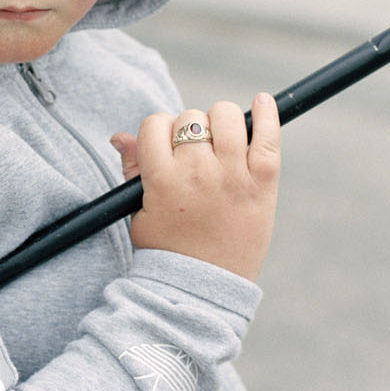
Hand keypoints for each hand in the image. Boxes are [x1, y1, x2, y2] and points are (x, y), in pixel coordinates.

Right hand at [110, 94, 281, 282]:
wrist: (205, 289)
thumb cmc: (169, 250)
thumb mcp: (140, 211)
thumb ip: (133, 169)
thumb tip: (120, 136)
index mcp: (162, 179)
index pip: (155, 124)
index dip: (160, 132)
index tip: (167, 148)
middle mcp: (197, 172)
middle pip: (190, 119)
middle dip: (190, 132)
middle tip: (196, 157)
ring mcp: (232, 175)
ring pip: (226, 116)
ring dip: (221, 122)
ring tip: (222, 142)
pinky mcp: (263, 182)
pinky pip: (268, 135)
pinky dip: (267, 113)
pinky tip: (262, 101)